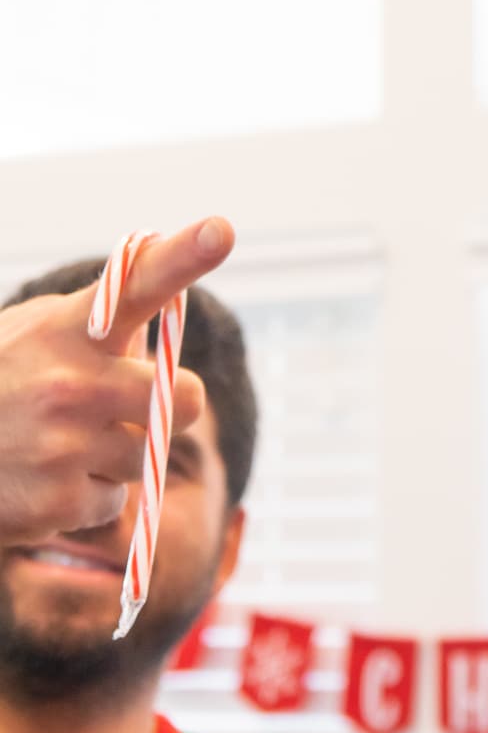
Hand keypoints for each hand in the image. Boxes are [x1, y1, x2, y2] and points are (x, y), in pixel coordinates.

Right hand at [0, 216, 234, 543]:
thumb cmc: (0, 379)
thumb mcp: (36, 331)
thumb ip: (99, 322)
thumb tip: (164, 325)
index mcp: (70, 329)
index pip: (136, 283)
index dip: (184, 255)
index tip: (220, 230)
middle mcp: (72, 383)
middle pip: (187, 398)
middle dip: (174, 405)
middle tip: (134, 403)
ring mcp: (65, 447)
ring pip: (148, 456)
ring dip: (118, 455)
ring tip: (59, 442)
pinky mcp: (58, 502)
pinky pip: (113, 502)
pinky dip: (86, 496)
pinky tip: (41, 477)